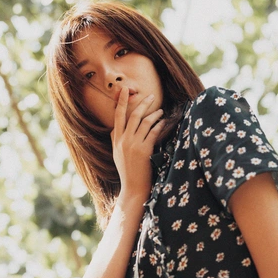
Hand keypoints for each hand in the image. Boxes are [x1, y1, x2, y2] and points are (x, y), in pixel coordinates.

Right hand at [111, 81, 165, 206]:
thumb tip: (114, 127)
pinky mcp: (144, 150)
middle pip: (133, 115)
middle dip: (142, 103)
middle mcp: (124, 140)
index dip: (121, 101)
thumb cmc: (127, 171)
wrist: (133, 188)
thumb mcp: (116, 154)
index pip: (117, 116)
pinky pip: (153, 133)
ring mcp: (133, 145)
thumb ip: (115, 139)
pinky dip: (159, 125)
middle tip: (151, 96)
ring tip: (160, 110)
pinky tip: (163, 122)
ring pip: (144, 122)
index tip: (124, 89)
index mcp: (116, 140)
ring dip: (154, 114)